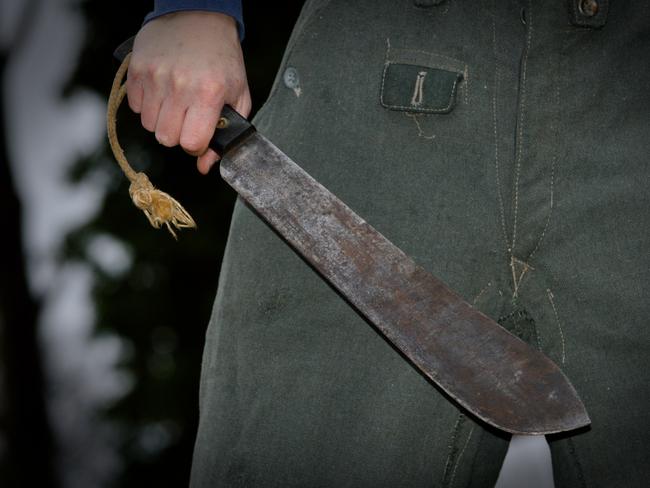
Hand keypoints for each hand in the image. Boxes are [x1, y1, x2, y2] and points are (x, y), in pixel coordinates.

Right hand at [126, 11, 250, 173]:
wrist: (198, 17)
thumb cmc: (222, 59)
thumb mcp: (238, 95)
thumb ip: (226, 134)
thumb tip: (205, 166)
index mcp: (209, 94)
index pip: (192, 143)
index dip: (197, 146)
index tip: (201, 135)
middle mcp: (180, 86)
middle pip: (167, 139)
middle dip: (178, 135)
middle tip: (188, 118)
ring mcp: (155, 77)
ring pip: (150, 126)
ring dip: (162, 121)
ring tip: (176, 102)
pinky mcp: (137, 70)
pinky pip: (136, 108)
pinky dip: (148, 106)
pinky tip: (162, 91)